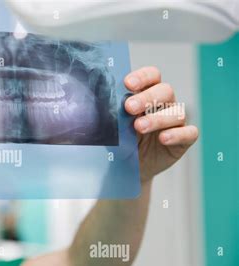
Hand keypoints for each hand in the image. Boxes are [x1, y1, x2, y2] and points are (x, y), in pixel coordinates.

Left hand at [124, 66, 198, 182]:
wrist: (128, 166)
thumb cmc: (122, 140)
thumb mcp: (115, 126)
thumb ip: (113, 114)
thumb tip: (100, 106)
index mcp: (147, 94)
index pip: (152, 76)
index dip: (142, 77)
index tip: (127, 84)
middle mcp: (164, 104)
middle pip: (165, 91)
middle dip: (147, 98)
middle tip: (129, 107)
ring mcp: (175, 121)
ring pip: (176, 112)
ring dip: (157, 119)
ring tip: (139, 127)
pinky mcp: (184, 139)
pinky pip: (189, 133)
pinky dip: (177, 134)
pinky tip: (163, 138)